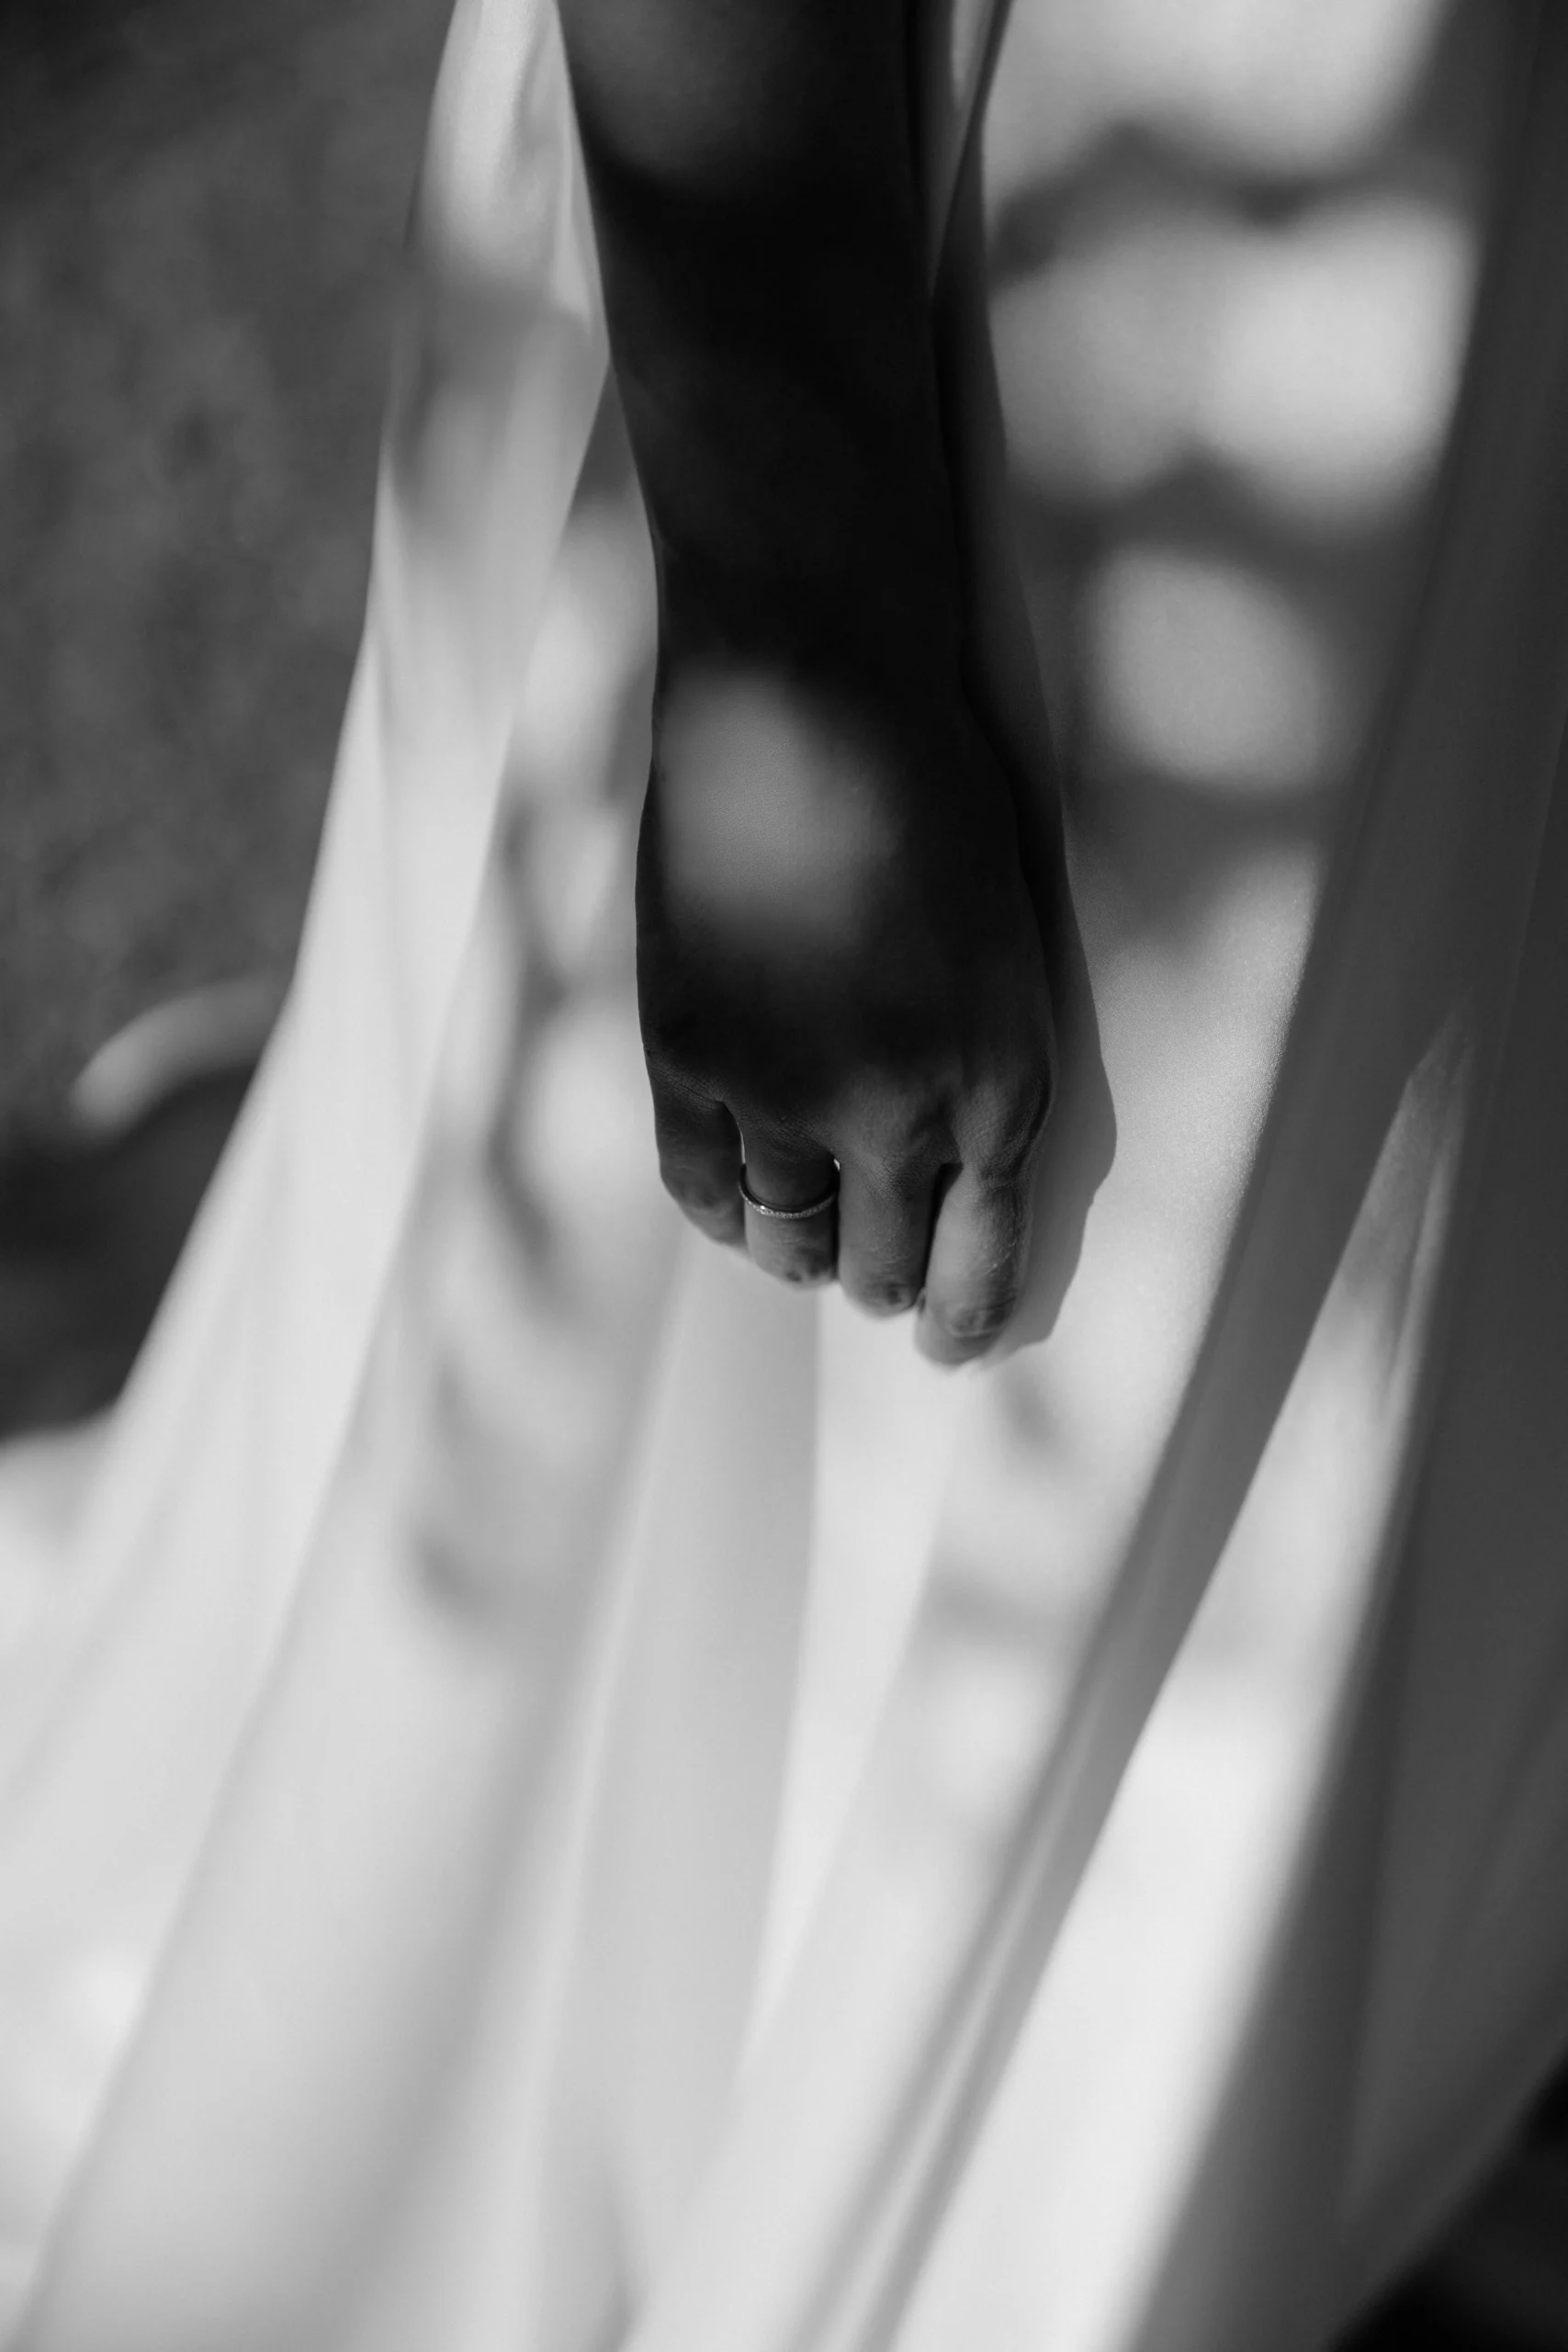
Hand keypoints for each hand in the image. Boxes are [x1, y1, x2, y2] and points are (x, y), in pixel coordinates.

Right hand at [635, 661, 1055, 1361]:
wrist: (812, 700)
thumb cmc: (934, 796)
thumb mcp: (1005, 954)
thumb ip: (980, 1072)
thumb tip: (938, 1171)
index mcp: (1008, 1085)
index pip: (985, 1264)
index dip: (964, 1320)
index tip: (950, 1348)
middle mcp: (904, 1116)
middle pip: (882, 1268)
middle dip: (885, 1281)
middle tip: (875, 1282)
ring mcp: (786, 1096)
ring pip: (789, 1241)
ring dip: (803, 1251)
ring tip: (808, 1242)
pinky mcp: (690, 1061)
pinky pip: (703, 1192)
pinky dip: (726, 1215)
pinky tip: (739, 1210)